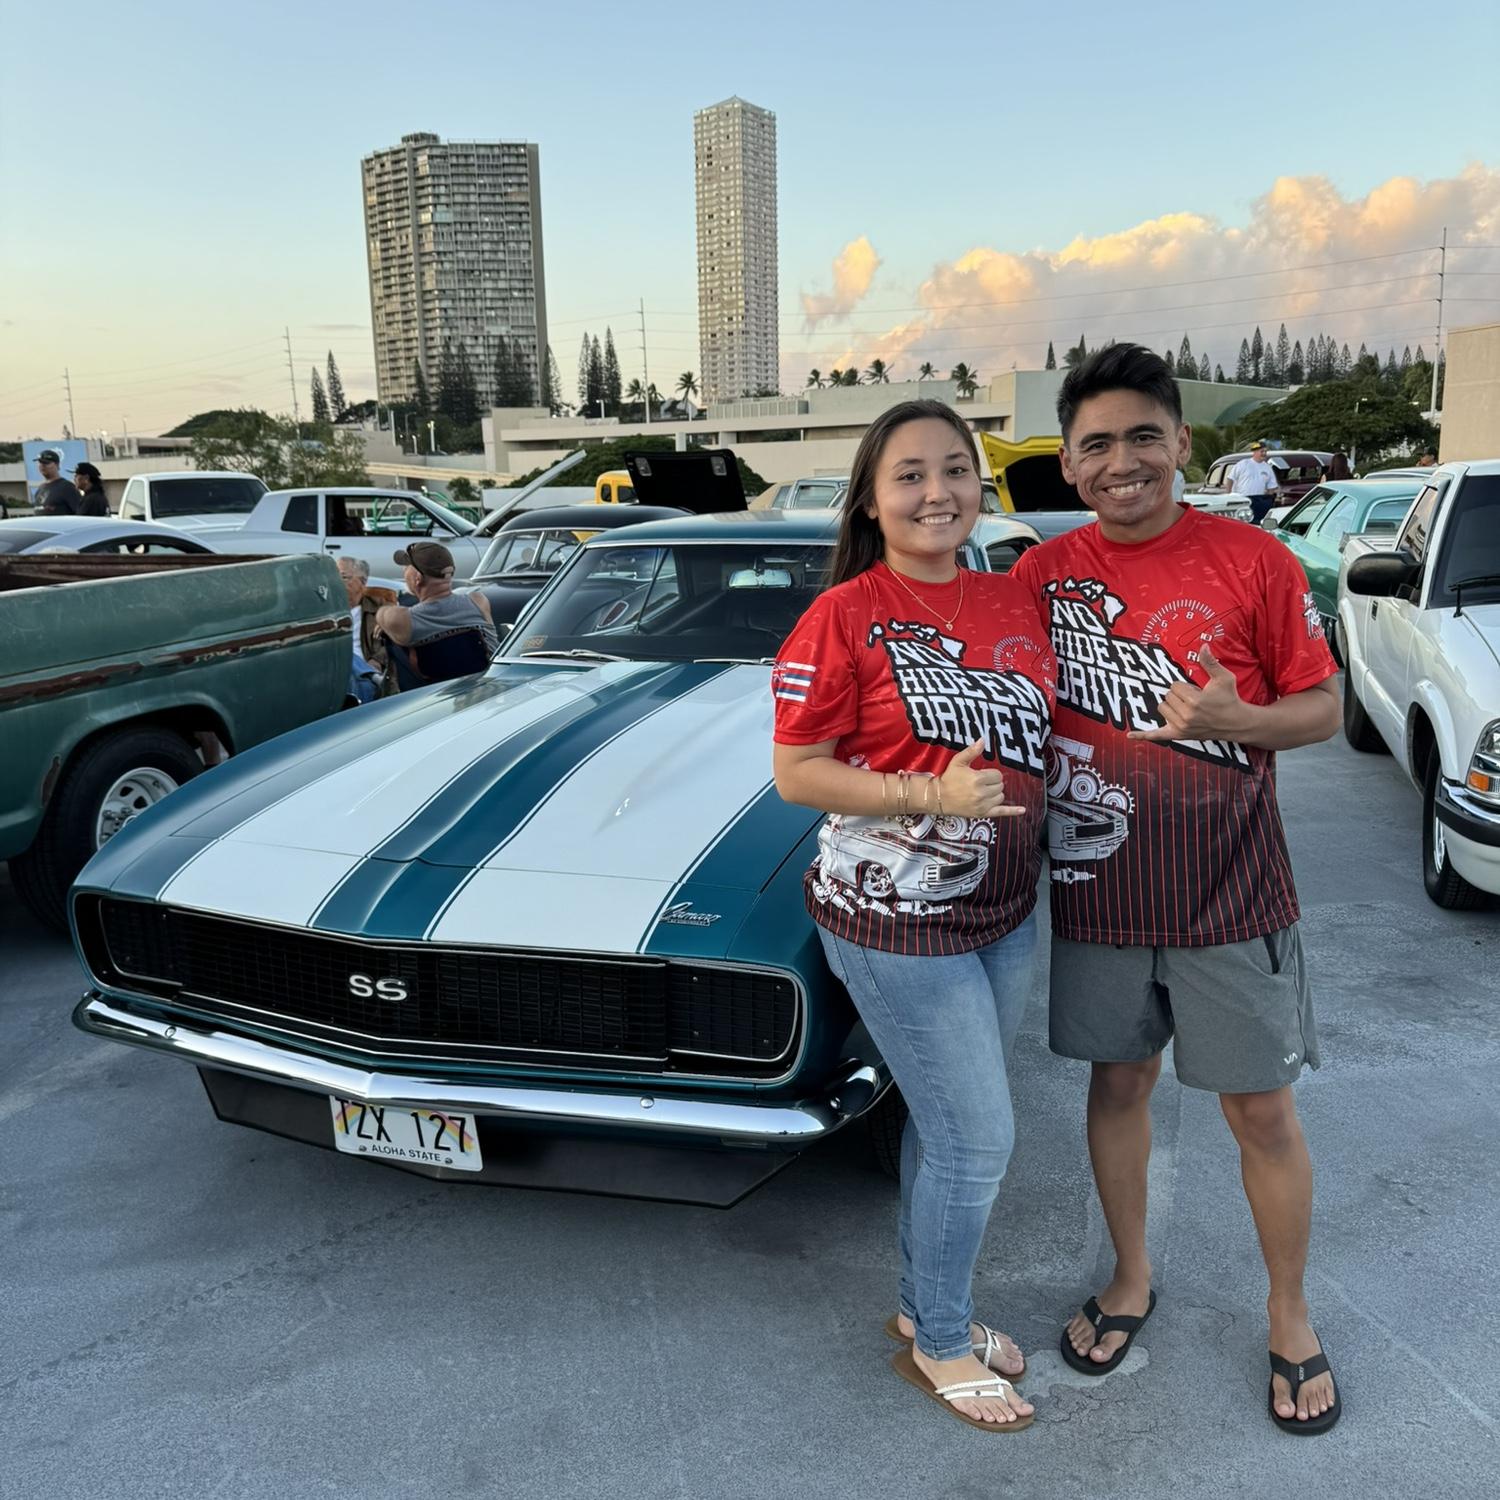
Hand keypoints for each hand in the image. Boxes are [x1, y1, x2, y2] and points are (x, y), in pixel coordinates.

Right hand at [939, 740, 1025, 818]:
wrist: (938, 798)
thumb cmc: (948, 779)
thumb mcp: (958, 762)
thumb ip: (972, 751)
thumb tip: (982, 740)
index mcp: (977, 779)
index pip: (997, 775)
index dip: (991, 774)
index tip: (982, 775)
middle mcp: (981, 793)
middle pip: (1000, 786)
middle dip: (993, 783)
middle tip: (981, 783)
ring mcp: (983, 805)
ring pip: (1001, 797)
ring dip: (995, 794)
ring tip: (983, 792)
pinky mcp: (982, 814)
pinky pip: (1002, 812)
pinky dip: (1013, 811)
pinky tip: (1022, 810)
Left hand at [1128, 642, 1252, 742]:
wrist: (1235, 723)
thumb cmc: (1229, 698)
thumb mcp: (1223, 678)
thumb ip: (1210, 662)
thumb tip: (1203, 646)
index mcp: (1195, 701)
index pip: (1174, 686)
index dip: (1184, 686)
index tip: (1197, 691)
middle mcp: (1186, 716)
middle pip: (1166, 697)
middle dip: (1178, 695)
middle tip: (1195, 700)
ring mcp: (1181, 727)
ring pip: (1161, 708)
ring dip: (1170, 706)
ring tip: (1188, 708)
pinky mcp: (1178, 735)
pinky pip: (1157, 735)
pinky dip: (1144, 735)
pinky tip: (1129, 735)